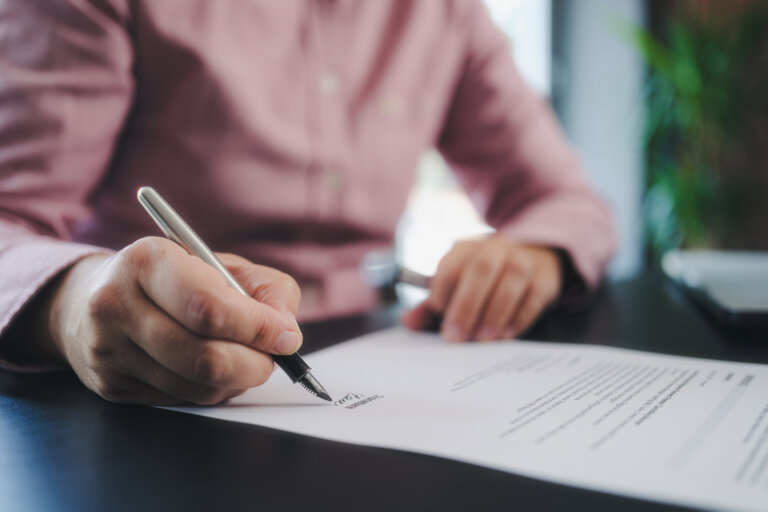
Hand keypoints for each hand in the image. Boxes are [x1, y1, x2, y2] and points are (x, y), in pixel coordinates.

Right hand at [38, 237, 301, 404]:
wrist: (96, 300)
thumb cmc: (175, 278)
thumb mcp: (222, 264)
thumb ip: (267, 289)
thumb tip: (286, 330)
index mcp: (147, 261)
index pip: (209, 307)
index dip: (256, 328)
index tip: (285, 336)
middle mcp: (117, 304)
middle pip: (205, 357)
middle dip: (255, 363)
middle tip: (273, 355)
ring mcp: (109, 350)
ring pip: (197, 387)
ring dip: (238, 380)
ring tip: (245, 359)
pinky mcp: (111, 386)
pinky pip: (182, 400)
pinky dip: (213, 390)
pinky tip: (214, 370)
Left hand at [401, 237, 562, 340]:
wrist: (532, 259)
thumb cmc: (485, 279)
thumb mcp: (457, 285)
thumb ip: (432, 305)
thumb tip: (407, 323)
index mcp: (467, 248)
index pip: (450, 265)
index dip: (442, 292)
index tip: (438, 315)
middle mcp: (496, 248)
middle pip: (481, 269)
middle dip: (466, 306)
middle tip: (455, 338)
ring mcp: (524, 260)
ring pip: (511, 279)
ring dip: (495, 313)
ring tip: (482, 339)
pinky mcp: (545, 278)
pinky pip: (533, 296)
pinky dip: (519, 318)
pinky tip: (506, 334)